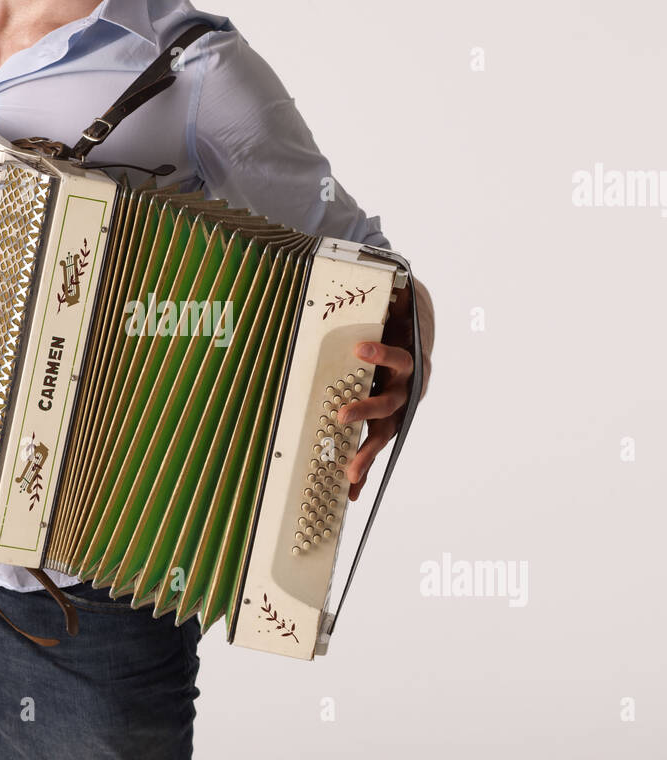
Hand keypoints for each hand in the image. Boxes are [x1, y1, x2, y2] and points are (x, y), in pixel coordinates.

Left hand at [336, 279, 433, 500]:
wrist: (417, 329)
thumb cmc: (400, 316)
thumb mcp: (399, 300)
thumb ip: (395, 290)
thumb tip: (390, 267)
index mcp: (411, 359)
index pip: (399, 358)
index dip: (382, 356)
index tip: (360, 349)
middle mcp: (408, 387)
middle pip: (390, 401)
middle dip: (366, 409)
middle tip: (342, 414)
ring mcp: (399, 408)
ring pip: (384, 434)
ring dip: (366, 454)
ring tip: (349, 474)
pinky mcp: (388, 421)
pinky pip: (377, 447)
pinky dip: (364, 468)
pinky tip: (351, 491)